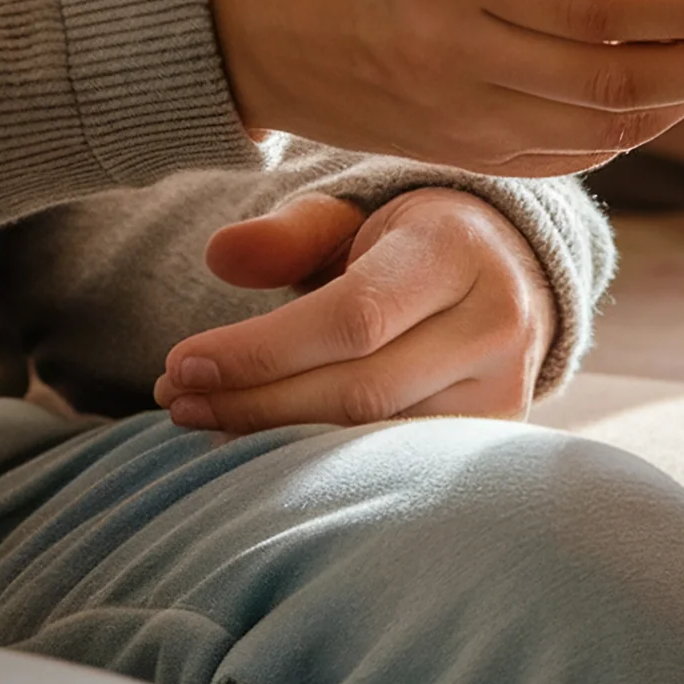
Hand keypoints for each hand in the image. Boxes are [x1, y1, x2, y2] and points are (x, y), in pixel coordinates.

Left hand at [154, 189, 554, 430]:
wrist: (508, 275)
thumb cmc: (408, 246)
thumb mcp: (356, 219)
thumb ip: (291, 234)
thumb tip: (220, 253)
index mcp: (458, 249)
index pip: (354, 316)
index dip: (261, 350)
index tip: (181, 362)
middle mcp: (496, 320)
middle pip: (361, 389)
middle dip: (255, 402)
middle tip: (175, 399)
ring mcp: (506, 385)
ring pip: (377, 440)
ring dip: (279, 440)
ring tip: (208, 421)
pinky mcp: (498, 433)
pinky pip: (397, 464)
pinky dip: (324, 463)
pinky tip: (269, 445)